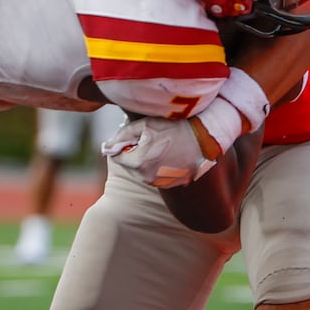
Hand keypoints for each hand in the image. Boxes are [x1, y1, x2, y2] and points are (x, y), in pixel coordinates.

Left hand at [102, 98, 242, 188]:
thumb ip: (121, 136)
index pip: (118, 156)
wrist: (204, 137)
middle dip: (134, 153)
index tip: (137, 136)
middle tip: (150, 139)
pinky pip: (156, 176)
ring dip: (146, 160)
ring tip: (162, 145)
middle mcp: (147, 177)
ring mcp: (160, 182)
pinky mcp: (171, 184)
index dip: (124, 144)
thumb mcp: (144, 125)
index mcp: (138, 163)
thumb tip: (106, 148)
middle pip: (130, 165)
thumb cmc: (174, 128)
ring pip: (142, 171)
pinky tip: (170, 154)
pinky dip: (158, 166)